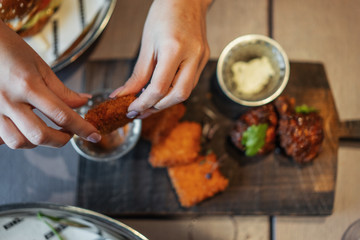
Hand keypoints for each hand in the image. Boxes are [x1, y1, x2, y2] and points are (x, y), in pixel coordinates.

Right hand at [0, 20, 100, 148]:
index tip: (95, 136)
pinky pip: (2, 138)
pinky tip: (26, 130)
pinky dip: (19, 139)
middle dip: (62, 140)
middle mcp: (10, 101)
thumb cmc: (10, 50)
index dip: (82, 128)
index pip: (62, 115)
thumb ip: (62, 90)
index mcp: (28, 85)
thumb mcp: (40, 66)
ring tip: (48, 131)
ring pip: (19, 142)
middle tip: (69, 132)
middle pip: (40, 135)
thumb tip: (84, 102)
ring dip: (39, 142)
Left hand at [110, 0, 210, 117]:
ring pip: (186, 92)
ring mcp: (201, 59)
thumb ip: (138, 73)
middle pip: (178, 95)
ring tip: (149, 102)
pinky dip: (174, 91)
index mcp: (174, 49)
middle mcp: (192, 56)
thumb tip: (125, 93)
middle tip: (140, 110)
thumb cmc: (164, 14)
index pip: (158, 87)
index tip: (131, 108)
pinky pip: (190, 83)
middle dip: (157, 107)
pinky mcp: (203, 60)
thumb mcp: (146, 43)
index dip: (143, 102)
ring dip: (167, 101)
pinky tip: (163, 91)